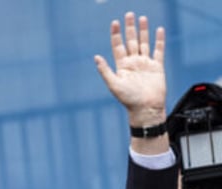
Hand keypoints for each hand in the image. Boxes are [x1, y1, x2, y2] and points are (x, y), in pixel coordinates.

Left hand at [94, 12, 165, 126]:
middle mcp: (133, 63)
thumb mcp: (113, 84)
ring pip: (144, 43)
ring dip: (143, 31)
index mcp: (122, 66)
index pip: (118, 46)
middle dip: (129, 28)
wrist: (146, 109)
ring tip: (142, 18)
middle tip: (129, 14)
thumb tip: (96, 57)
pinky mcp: (157, 67)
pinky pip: (158, 51)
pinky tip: (158, 30)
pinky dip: (158, 40)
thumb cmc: (128, 100)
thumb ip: (105, 70)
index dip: (116, 34)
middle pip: (131, 41)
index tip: (115, 23)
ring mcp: (145, 64)